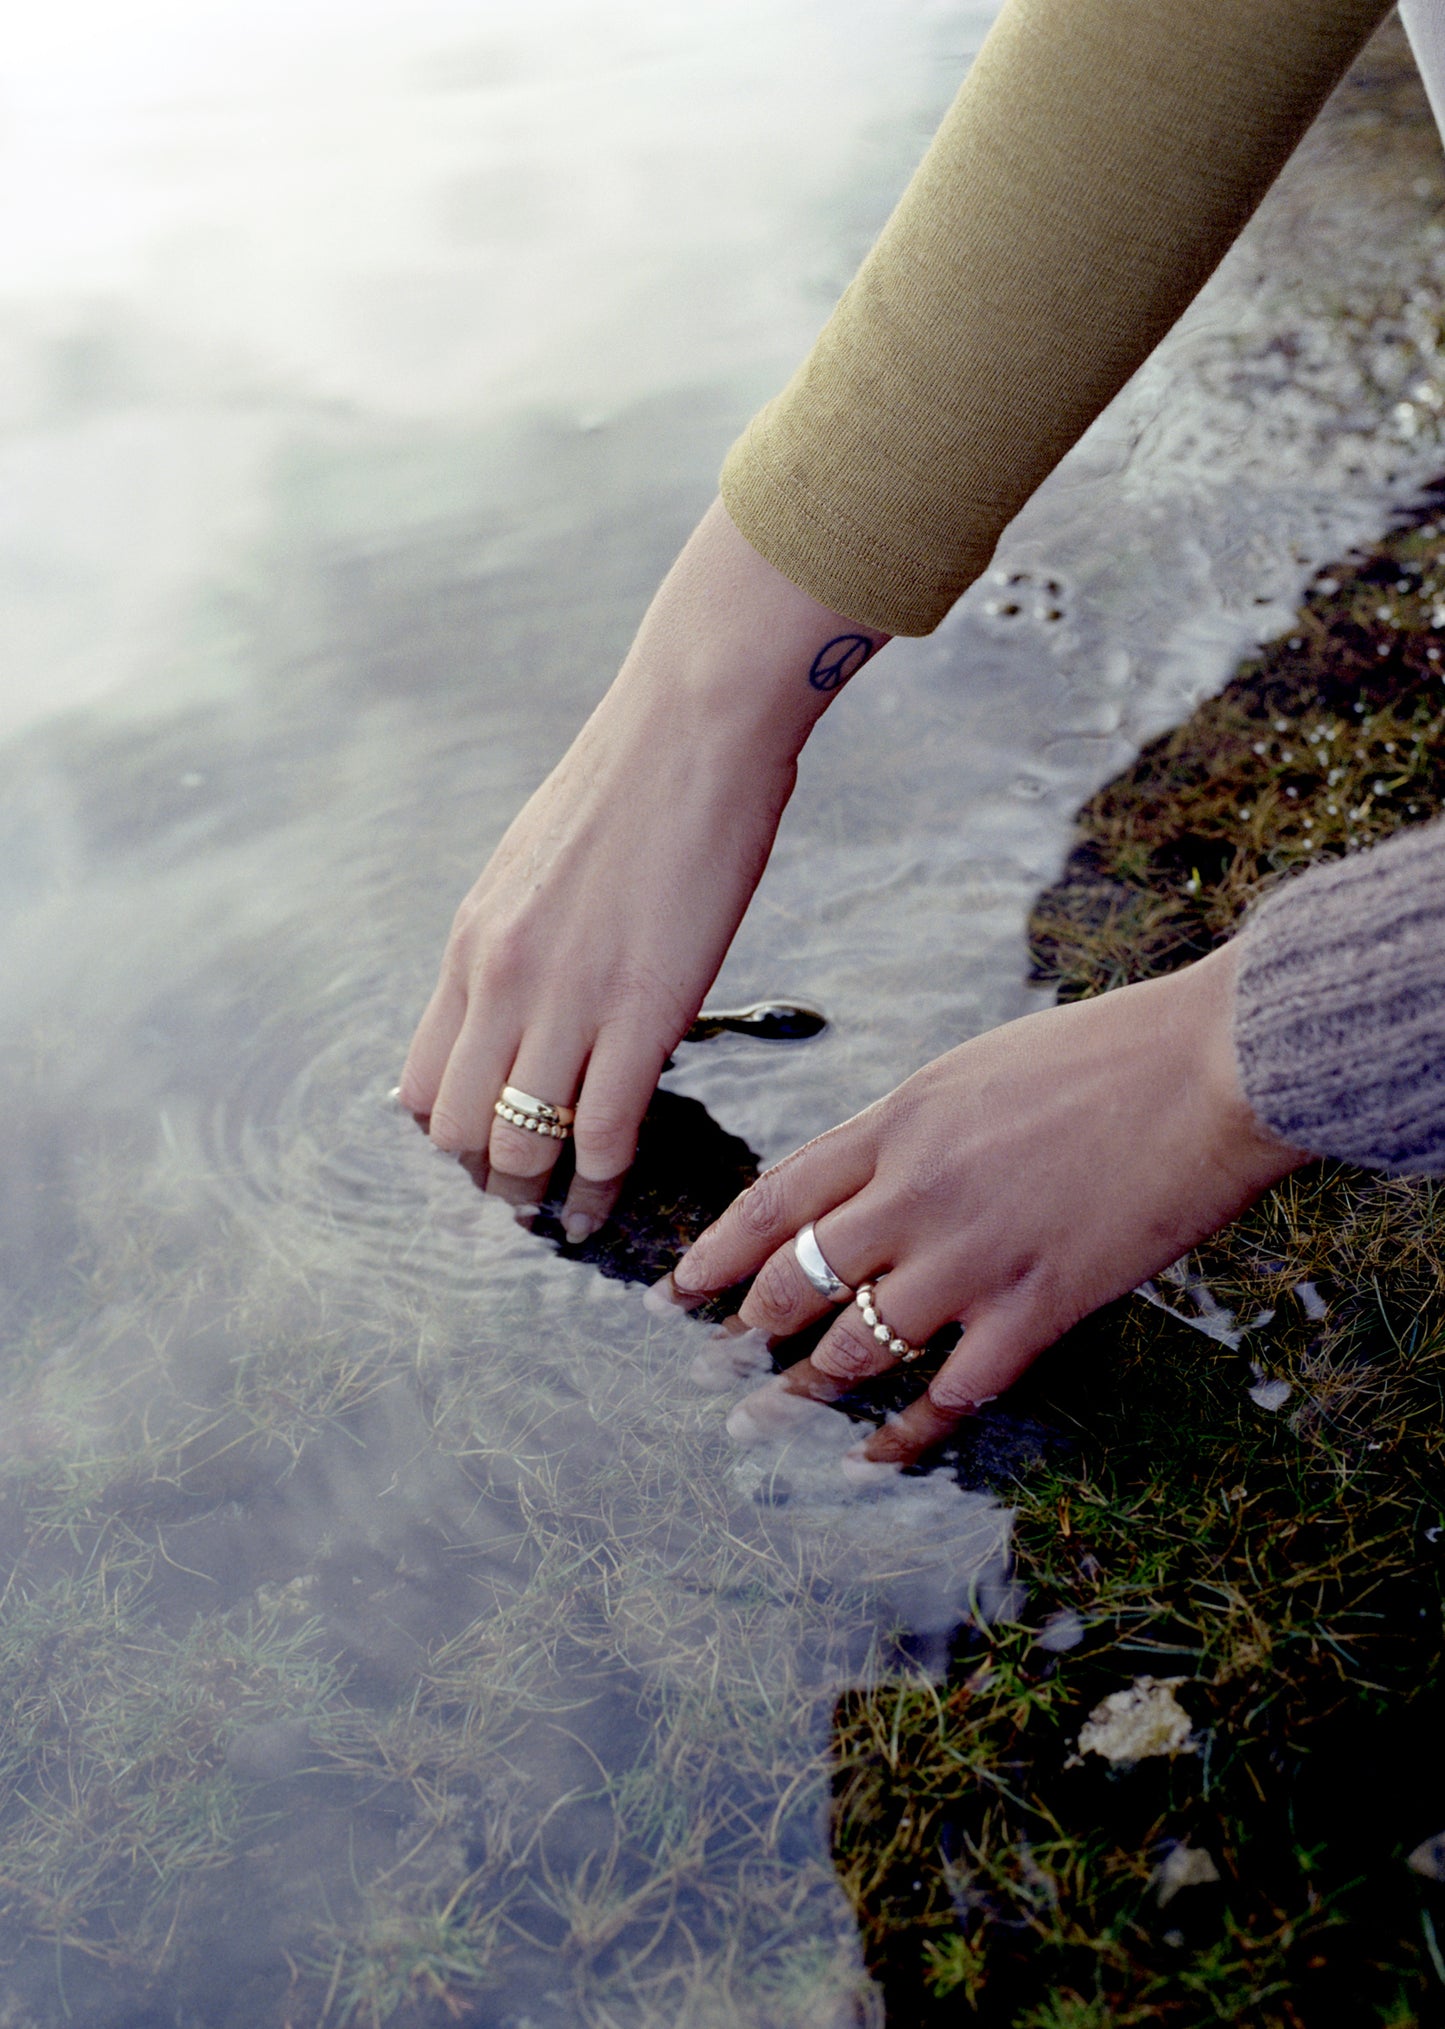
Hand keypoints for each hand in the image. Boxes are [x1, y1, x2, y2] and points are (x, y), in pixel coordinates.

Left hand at [399, 500, 887, 1226]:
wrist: (692, 729)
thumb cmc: (629, 785)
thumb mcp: (534, 867)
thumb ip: (517, 942)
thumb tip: (523, 996)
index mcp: (471, 944)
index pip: (423, 1083)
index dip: (448, 1138)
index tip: (482, 1159)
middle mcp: (500, 980)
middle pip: (459, 1130)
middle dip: (486, 1182)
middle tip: (522, 1205)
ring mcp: (567, 1000)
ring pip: (522, 1145)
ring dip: (539, 1199)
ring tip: (565, 1223)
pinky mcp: (643, 1011)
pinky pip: (603, 1130)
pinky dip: (601, 1179)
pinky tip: (612, 1194)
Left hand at [664, 941, 1309, 1464]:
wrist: (1215, 1066)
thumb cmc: (1104, 1053)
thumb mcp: (973, 1070)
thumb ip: (908, 1129)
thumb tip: (862, 1182)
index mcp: (898, 1123)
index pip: (773, 1198)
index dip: (714, 1254)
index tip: (676, 1291)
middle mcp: (915, 1193)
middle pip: (796, 1279)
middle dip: (747, 1329)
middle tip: (718, 1364)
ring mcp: (973, 1257)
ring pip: (855, 1345)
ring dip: (804, 1389)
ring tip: (768, 1418)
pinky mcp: (1037, 1309)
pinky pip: (949, 1394)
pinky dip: (904, 1434)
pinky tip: (874, 1456)